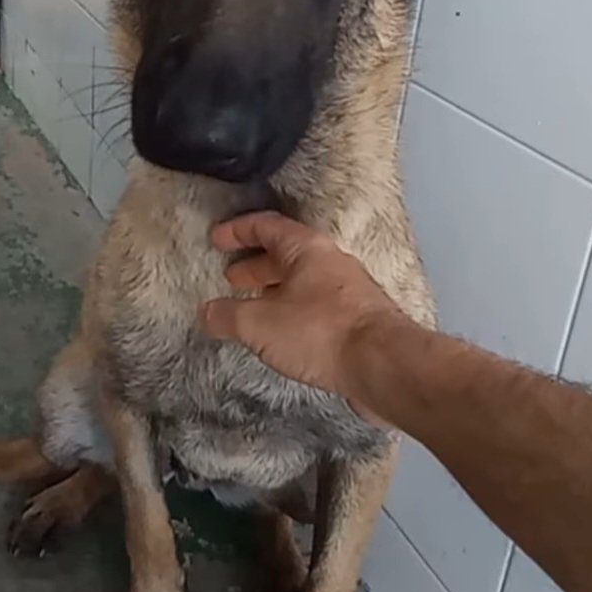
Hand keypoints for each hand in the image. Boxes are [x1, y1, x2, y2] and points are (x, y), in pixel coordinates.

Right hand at [200, 211, 410, 417]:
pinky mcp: (359, 321)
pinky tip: (283, 334)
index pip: (266, 225)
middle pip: (286, 254)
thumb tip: (207, 313)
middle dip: (255, 264)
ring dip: (274, 291)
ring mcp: (349, 291)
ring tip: (252, 309)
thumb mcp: (258, 323)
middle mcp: (330, 262)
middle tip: (231, 278)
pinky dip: (293, 312)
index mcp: (306, 249)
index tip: (216, 239)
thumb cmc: (319, 332)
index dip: (237, 230)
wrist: (385, 366)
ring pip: (303, 282)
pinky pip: (317, 306)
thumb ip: (227, 316)